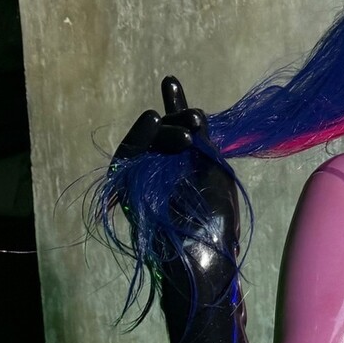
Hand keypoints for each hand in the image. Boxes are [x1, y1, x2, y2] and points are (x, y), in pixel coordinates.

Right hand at [111, 76, 240, 274]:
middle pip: (159, 135)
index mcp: (183, 168)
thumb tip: (196, 112)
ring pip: (142, 144)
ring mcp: (144, 182)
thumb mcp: (215, 174)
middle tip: (193, 117)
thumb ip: (204, 143)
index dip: (175, 107)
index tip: (171, 82)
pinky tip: (151, 120)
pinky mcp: (128, 191)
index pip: (177, 131)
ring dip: (158, 128)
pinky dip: (138, 138)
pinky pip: (127, 159)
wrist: (203, 260)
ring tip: (169, 117)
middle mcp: (162, 172)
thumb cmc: (216, 223)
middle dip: (173, 120)